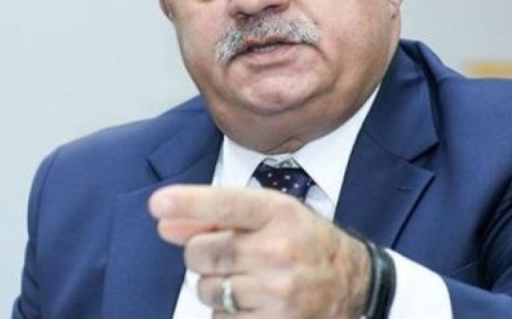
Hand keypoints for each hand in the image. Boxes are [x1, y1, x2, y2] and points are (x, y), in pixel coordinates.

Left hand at [149, 185, 370, 317]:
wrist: (353, 284)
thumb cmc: (304, 242)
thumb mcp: (271, 216)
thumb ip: (217, 217)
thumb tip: (164, 225)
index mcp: (278, 213)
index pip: (225, 204)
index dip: (188, 203)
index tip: (157, 203)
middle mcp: (277, 250)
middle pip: (201, 252)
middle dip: (201, 254)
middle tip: (226, 255)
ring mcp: (276, 292)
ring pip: (207, 289)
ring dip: (216, 286)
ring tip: (249, 281)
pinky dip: (227, 314)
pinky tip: (254, 304)